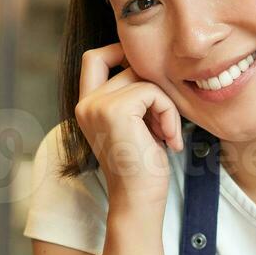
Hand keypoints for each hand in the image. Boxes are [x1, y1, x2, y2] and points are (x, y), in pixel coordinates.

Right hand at [74, 44, 180, 210]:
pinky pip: (153, 92)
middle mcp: (86, 103)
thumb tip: (151, 64)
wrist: (138, 201)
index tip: (148, 75)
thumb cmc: (142, 168)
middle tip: (163, 121)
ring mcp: (97, 106)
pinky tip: (169, 140)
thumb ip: (132, 96)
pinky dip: (169, 113)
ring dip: (165, 105)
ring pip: (144, 79)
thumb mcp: (134, 125)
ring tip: (166, 134)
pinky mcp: (115, 110)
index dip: (121, 53)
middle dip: (154, 89)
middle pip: (128, 66)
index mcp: (86, 106)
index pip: (94, 57)